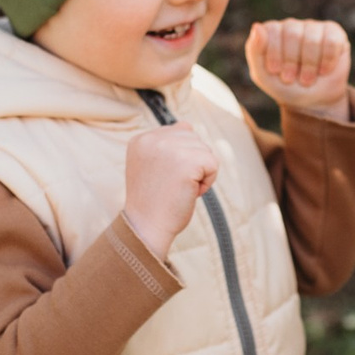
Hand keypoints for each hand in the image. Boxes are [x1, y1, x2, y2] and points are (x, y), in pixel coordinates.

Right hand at [123, 124, 219, 257]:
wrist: (146, 228)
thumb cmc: (152, 203)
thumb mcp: (150, 166)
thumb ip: (164, 145)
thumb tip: (189, 126)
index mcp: (140, 139)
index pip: (179, 130)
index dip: (181, 157)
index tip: (164, 179)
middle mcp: (152, 139)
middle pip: (193, 138)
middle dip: (192, 163)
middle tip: (173, 185)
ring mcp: (169, 148)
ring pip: (204, 150)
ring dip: (200, 172)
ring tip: (180, 189)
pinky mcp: (187, 161)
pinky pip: (213, 163)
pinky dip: (208, 181)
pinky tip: (190, 193)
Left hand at [245, 19, 353, 120]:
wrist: (311, 101)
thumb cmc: (284, 86)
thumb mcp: (263, 75)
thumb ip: (254, 50)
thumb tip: (257, 26)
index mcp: (272, 31)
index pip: (273, 30)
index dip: (275, 53)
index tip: (276, 71)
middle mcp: (293, 25)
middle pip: (293, 32)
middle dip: (292, 61)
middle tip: (291, 78)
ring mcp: (314, 28)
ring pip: (312, 38)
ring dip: (310, 64)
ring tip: (308, 79)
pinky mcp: (335, 34)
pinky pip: (332, 40)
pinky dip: (327, 60)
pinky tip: (324, 70)